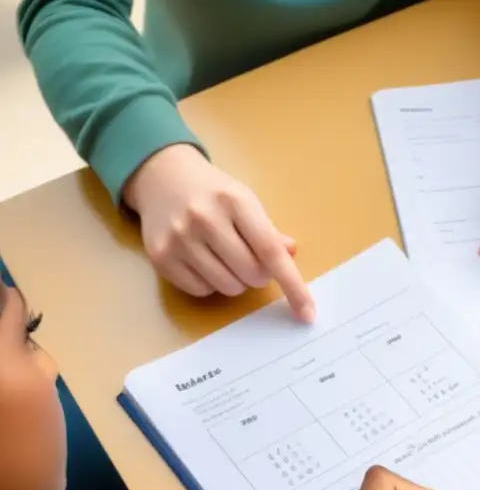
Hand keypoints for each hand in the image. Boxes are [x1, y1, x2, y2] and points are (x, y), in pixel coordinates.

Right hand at [124, 144, 315, 321]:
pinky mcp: (160, 257)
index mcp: (235, 202)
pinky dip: (211, 284)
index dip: (294, 286)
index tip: (308, 313)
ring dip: (236, 281)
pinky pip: (202, 291)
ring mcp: (179, 239)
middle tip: (251, 259)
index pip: (271, 252)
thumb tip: (290, 255)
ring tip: (225, 257)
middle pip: (252, 274)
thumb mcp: (246, 201)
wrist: (162, 176)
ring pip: (229, 287)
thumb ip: (269, 231)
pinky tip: (203, 261)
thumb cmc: (214, 193)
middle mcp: (205, 219)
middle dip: (260, 275)